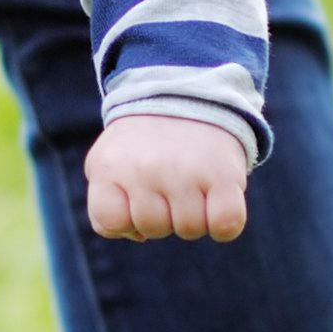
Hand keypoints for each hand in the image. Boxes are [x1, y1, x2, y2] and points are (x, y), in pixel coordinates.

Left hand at [85, 113, 249, 242]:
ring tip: (192, 185)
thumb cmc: (143, 145)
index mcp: (110, 166)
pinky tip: (218, 203)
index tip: (135, 196)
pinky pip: (225, 226)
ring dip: (193, 216)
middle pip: (153, 228)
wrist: (188, 95)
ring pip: (189, 229)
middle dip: (163, 215)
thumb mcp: (107, 164)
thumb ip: (107, 207)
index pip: (110, 222)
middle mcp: (145, 168)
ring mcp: (185, 172)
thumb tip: (138, 236)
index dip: (126, 219)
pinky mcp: (224, 175)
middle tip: (169, 184)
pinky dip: (224, 224)